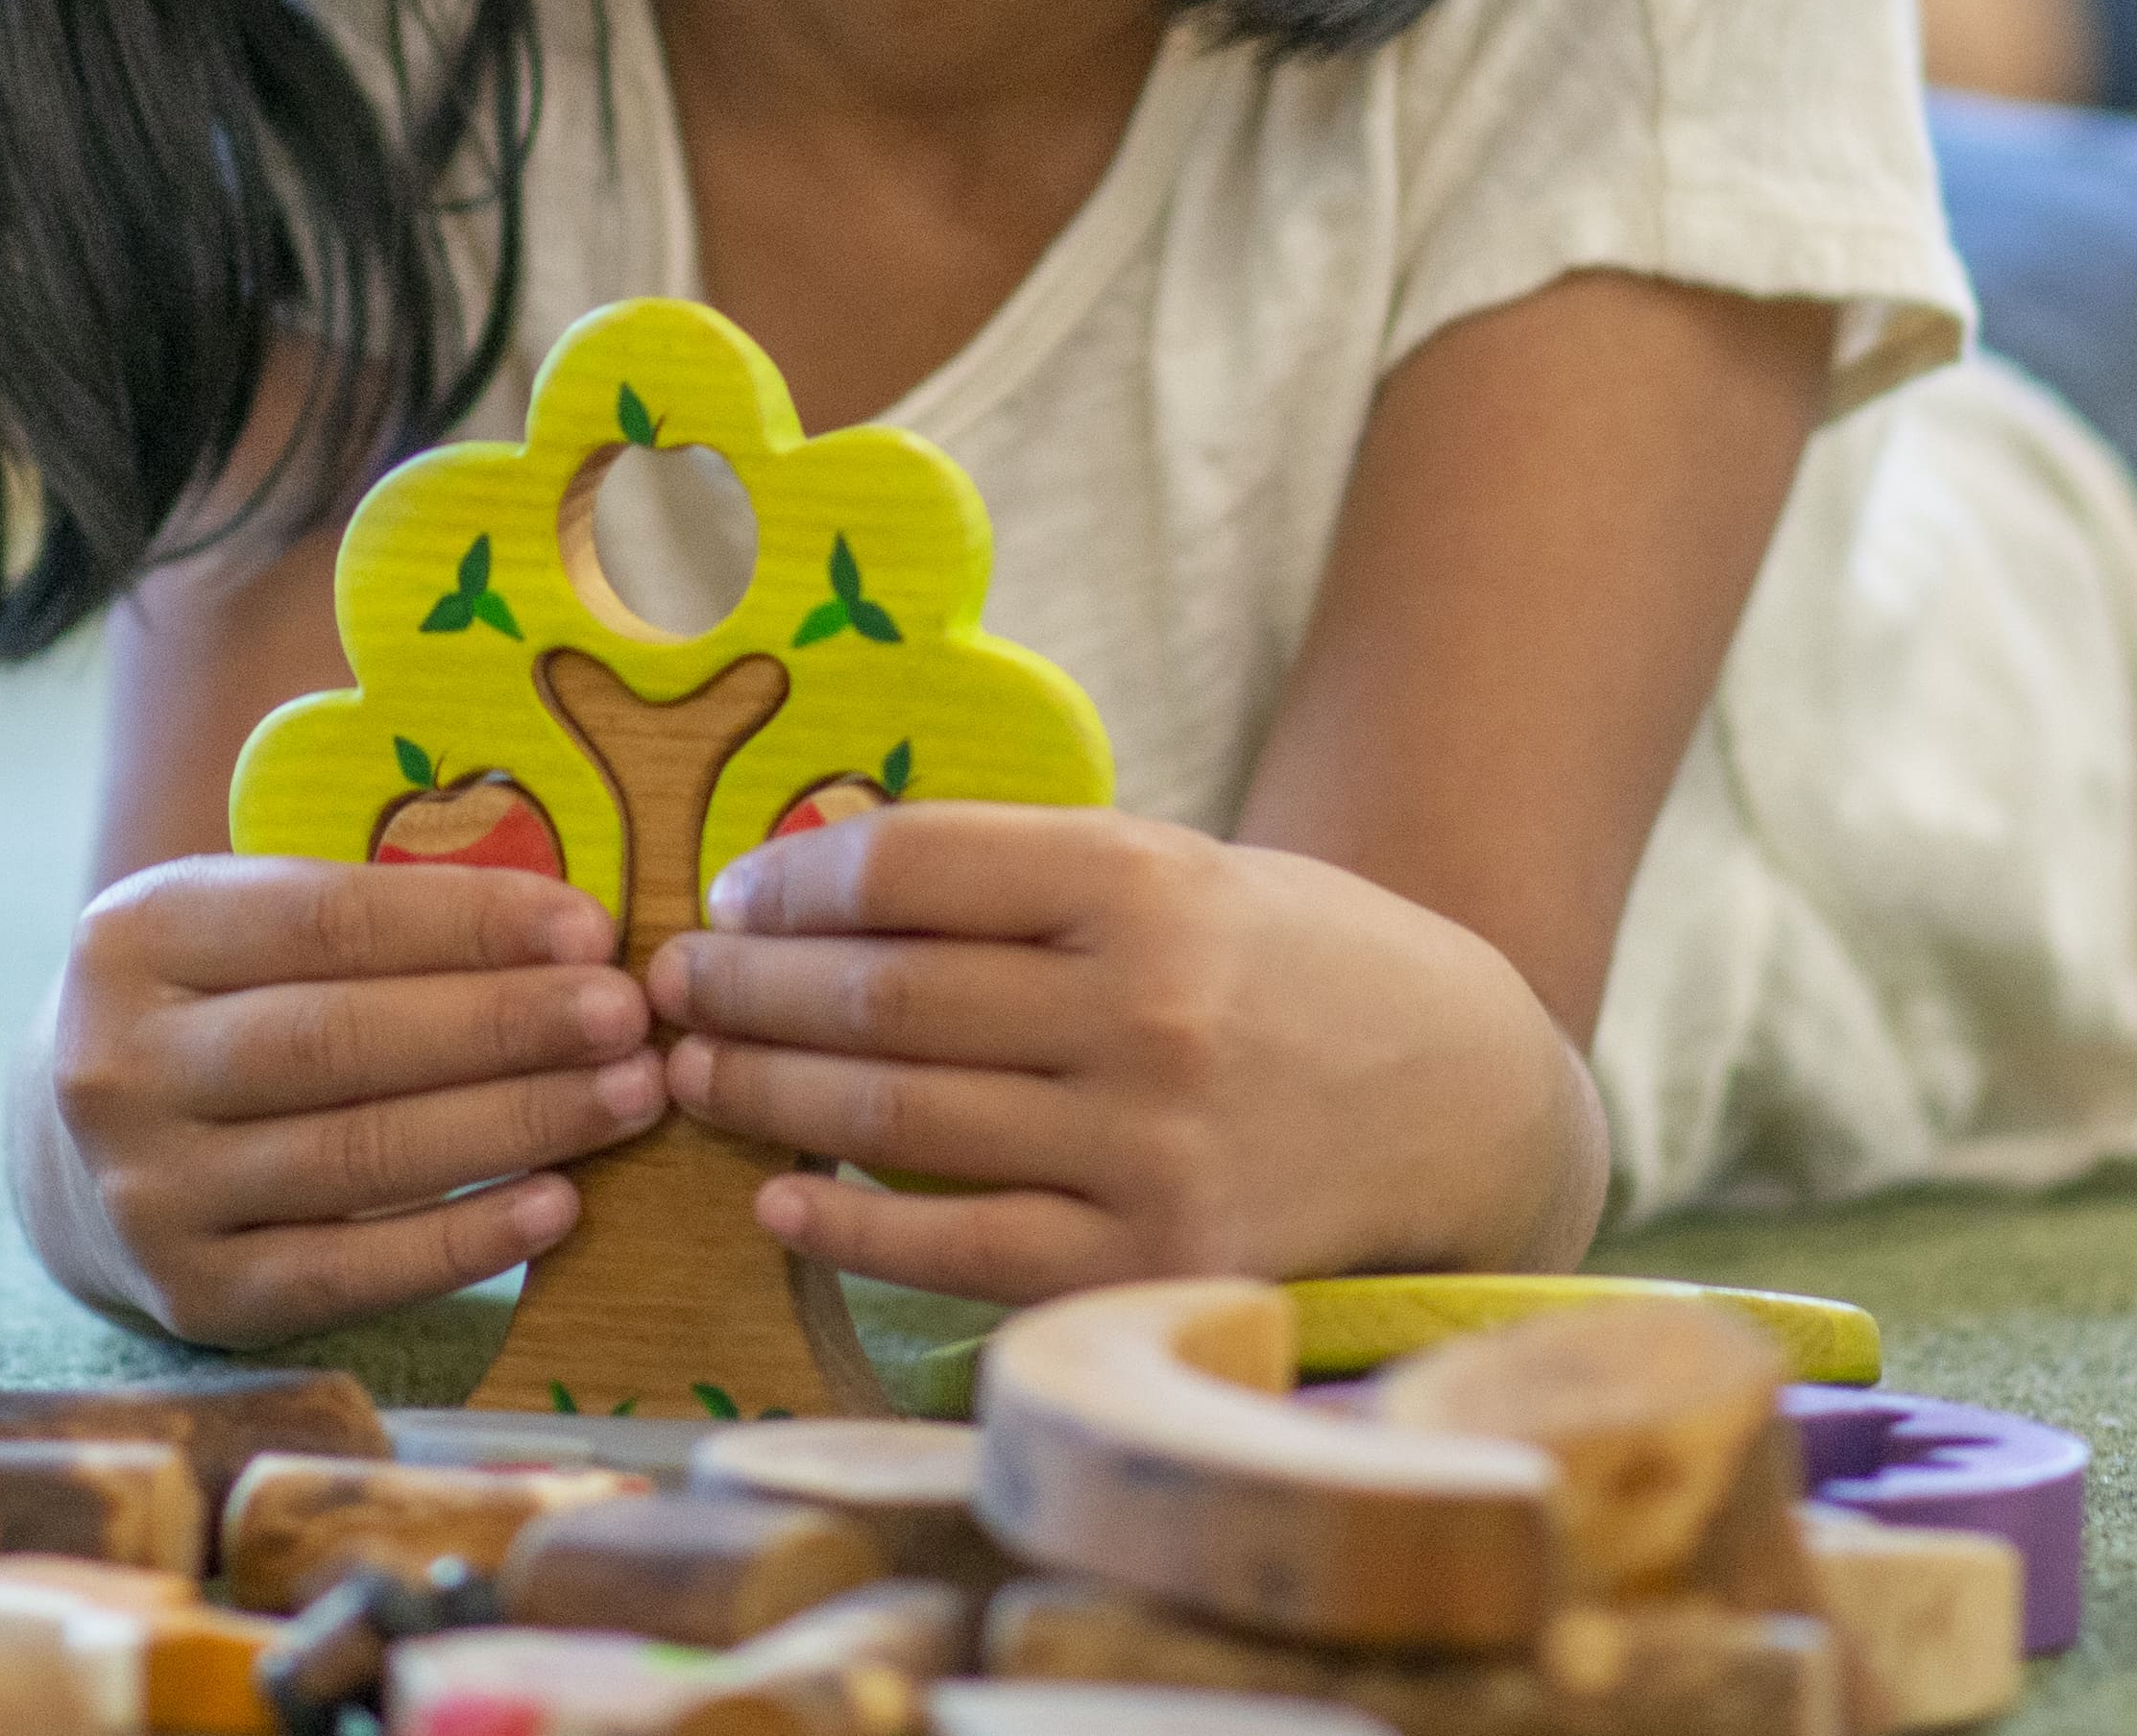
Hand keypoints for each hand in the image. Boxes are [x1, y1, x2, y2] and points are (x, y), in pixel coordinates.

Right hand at [21, 854, 669, 1343]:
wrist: (89, 1156)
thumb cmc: (231, 1007)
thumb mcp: (259, 929)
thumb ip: (386, 918)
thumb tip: (578, 937)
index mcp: (139, 937)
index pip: (327, 919)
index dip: (470, 923)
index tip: (592, 928)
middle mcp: (119, 1067)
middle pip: (341, 1042)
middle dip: (506, 1025)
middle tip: (629, 1016)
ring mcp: (148, 1192)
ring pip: (356, 1159)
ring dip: (514, 1126)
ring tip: (629, 1097)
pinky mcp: (192, 1296)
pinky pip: (346, 1273)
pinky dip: (461, 1243)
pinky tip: (558, 1206)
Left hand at [651, 805, 1608, 1297]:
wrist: (1466, 1102)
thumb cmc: (1295, 970)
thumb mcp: (1187, 874)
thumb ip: (1028, 882)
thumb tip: (811, 889)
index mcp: (1151, 884)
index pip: (914, 869)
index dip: (795, 883)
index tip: (736, 894)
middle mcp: (1145, 1011)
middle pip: (881, 999)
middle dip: (747, 989)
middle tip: (670, 984)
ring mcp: (1146, 1150)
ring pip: (894, 1120)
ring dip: (766, 1095)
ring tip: (696, 1073)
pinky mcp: (1148, 1266)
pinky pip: (952, 1247)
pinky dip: (846, 1224)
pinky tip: (782, 1196)